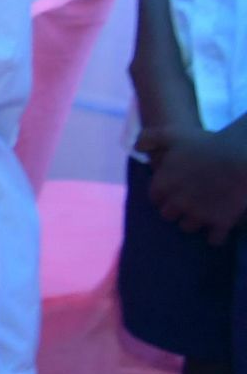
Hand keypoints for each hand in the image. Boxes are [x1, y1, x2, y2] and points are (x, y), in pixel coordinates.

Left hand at [147, 120, 246, 241]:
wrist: (239, 157)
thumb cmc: (206, 143)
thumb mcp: (171, 134)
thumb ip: (149, 138)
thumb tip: (137, 148)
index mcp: (163, 185)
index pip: (155, 197)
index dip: (162, 194)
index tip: (170, 190)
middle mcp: (177, 203)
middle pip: (168, 214)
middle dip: (175, 209)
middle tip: (186, 202)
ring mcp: (199, 215)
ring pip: (188, 227)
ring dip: (193, 221)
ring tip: (202, 214)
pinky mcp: (220, 223)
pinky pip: (214, 239)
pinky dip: (216, 236)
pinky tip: (219, 228)